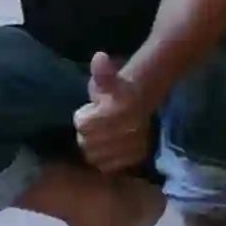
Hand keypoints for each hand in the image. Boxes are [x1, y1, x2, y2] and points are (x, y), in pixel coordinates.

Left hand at [68, 50, 155, 178]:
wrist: (143, 100)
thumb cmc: (118, 89)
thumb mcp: (106, 78)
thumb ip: (102, 72)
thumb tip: (99, 58)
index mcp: (116, 110)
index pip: (82, 125)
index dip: (84, 117)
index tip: (91, 111)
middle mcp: (126, 129)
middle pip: (86, 143)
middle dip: (88, 135)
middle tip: (96, 126)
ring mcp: (132, 145)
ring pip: (96, 157)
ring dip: (94, 149)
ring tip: (101, 137)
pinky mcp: (136, 157)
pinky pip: (109, 166)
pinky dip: (106, 160)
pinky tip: (108, 149)